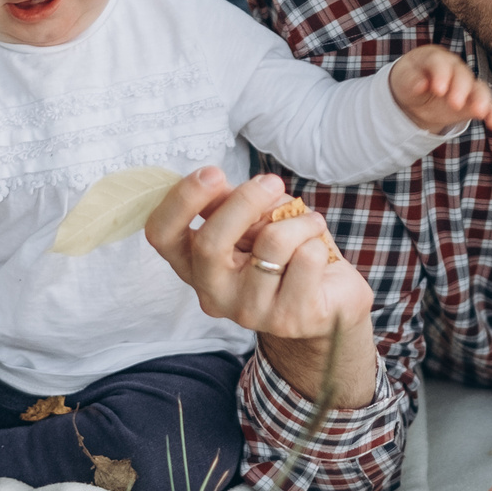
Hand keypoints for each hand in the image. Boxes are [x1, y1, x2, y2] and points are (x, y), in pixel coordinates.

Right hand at [145, 168, 376, 407]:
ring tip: (310, 223)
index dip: (181, 199)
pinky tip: (317, 249)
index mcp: (193, 265)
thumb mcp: (252, 221)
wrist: (329, 301)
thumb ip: (229, 202)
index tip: (213, 173)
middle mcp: (213, 293)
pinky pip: (306, 258)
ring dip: (299, 220)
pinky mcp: (289, 317)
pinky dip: (317, 240)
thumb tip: (217, 183)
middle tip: (272, 182)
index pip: (162, 235)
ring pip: (272, 243)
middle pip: (210, 243)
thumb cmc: (285, 254)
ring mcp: (249, 311)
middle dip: (244, 201)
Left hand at [388, 45, 491, 134]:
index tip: (438, 90)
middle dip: (460, 88)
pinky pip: (488, 105)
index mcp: (435, 58)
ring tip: (479, 112)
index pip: (440, 62)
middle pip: (462, 75)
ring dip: (481, 99)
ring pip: (479, 88)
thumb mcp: (403, 78)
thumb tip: (420, 85)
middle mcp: (455, 68)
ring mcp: (467, 85)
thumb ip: (410, 79)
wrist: (417, 93)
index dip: (441, 74)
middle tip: (455, 103)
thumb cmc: (410, 80)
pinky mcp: (474, 102)